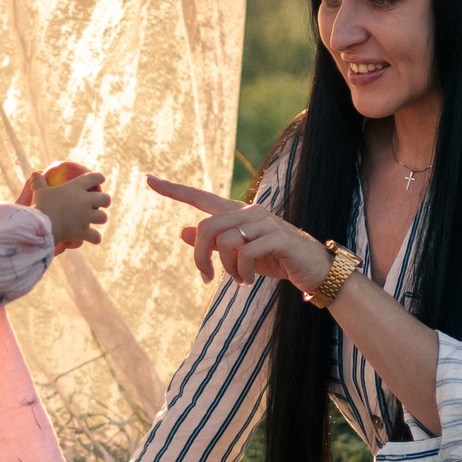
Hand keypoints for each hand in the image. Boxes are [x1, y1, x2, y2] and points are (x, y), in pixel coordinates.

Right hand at [28, 166, 109, 250]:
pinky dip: (95, 238)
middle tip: (103, 202)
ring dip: (101, 218)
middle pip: (105, 199)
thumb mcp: (38, 190)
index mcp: (76, 187)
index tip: (101, 179)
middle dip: (106, 200)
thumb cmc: (41, 205)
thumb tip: (36, 173)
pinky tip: (94, 238)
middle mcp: (86, 201)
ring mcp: (86, 217)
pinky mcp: (84, 232)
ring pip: (103, 217)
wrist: (43, 224)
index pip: (93, 178)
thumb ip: (38, 181)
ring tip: (98, 219)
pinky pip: (95, 236)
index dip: (99, 178)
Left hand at [147, 175, 333, 288]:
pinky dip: (240, 273)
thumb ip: (212, 243)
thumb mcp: (238, 255)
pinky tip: (246, 281)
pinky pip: (244, 254)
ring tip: (237, 280)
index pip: (200, 197)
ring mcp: (265, 222)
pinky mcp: (278, 237)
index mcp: (237, 213)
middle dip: (199, 257)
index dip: (174, 190)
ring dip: (225, 269)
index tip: (149, 179)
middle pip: (205, 227)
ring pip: (224, 241)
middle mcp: (249, 212)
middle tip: (206, 278)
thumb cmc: (274, 260)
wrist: (312, 271)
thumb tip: (182, 231)